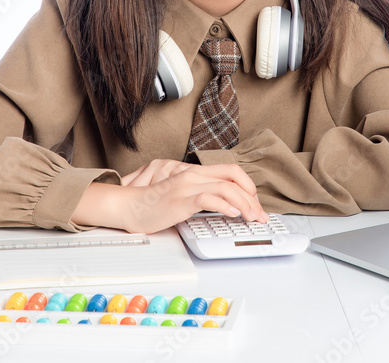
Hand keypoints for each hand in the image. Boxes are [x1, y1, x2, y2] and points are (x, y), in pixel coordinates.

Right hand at [74, 164, 268, 233]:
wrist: (129, 206)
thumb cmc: (153, 203)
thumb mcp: (182, 194)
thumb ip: (200, 194)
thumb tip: (224, 205)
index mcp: (195, 172)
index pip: (231, 170)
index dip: (248, 186)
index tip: (255, 204)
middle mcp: (193, 174)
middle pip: (234, 176)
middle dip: (253, 197)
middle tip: (260, 215)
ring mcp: (187, 185)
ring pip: (227, 186)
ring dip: (245, 203)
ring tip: (251, 217)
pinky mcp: (181, 198)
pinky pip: (210, 198)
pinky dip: (226, 206)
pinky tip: (233, 215)